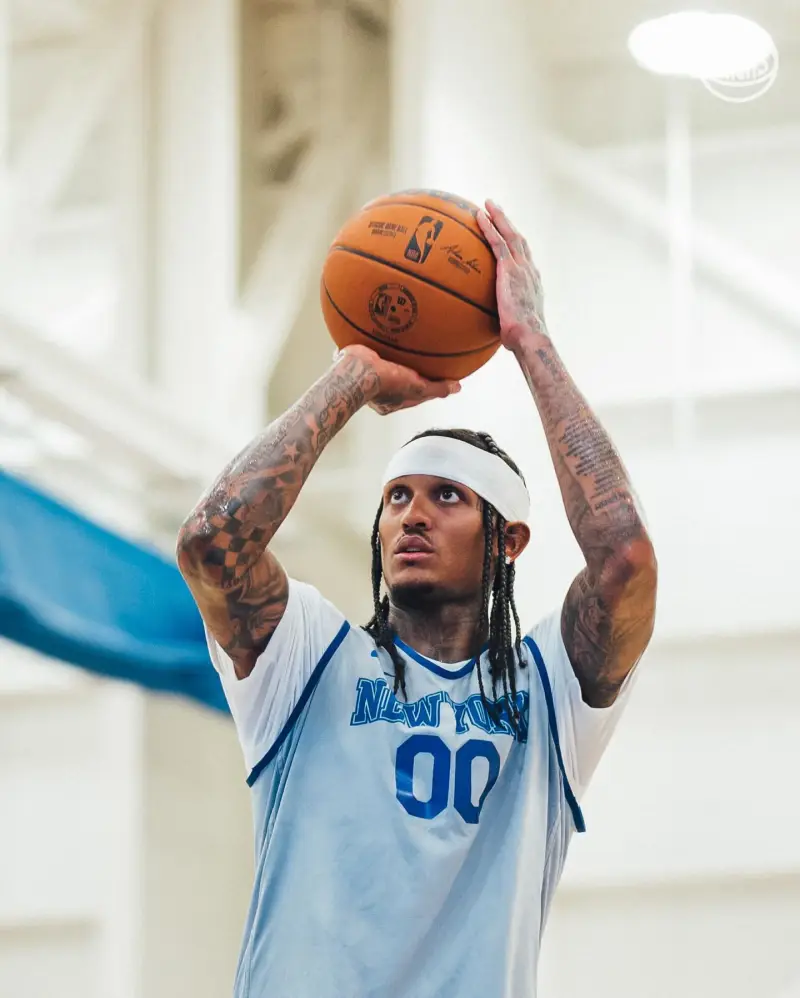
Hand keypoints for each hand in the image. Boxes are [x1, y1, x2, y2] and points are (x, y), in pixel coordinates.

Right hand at [337, 344, 460, 414]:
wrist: (358, 370)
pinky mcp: (362, 357)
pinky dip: (382, 339)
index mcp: (392, 400)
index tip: (439, 373)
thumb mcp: (418, 389)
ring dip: (396, 353)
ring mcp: (370, 373)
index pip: (416, 393)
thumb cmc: (386, 384)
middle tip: (423, 354)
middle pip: (401, 378)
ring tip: (407, 338)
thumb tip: (457, 388)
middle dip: (412, 368)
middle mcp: (380, 388)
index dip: (428, 384)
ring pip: (387, 362)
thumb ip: (437, 389)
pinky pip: (375, 346)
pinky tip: (390, 328)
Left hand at [476, 200, 545, 351]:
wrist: (529, 337)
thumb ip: (503, 321)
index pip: (524, 260)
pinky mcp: (510, 269)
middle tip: (498, 211)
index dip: (516, 246)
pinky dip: (489, 227)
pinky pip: (497, 242)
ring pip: (510, 235)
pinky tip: (479, 216)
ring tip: (488, 205)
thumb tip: (490, 331)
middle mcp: (530, 271)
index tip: (508, 237)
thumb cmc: (521, 341)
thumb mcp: (512, 328)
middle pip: (519, 240)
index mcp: (532, 283)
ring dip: (499, 218)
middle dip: (508, 224)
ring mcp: (521, 268)